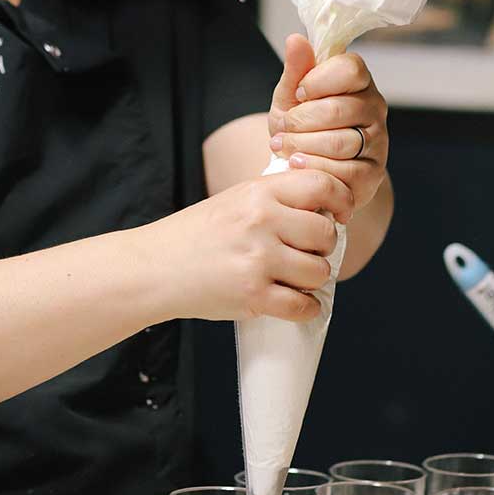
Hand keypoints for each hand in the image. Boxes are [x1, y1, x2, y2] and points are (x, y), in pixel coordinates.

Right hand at [151, 169, 353, 322]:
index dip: (340, 201)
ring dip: (312, 280)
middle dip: (322, 248)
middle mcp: (261, 220)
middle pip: (326, 233)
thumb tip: (327, 208)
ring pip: (320, 271)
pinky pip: (304, 305)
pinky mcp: (254, 294)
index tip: (338, 215)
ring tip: (290, 277)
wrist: (153, 268)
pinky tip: (293, 302)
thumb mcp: (235, 200)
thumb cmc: (196, 235)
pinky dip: (305, 308)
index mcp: (259, 192)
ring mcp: (258, 258)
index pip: (322, 186)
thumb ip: (276, 198)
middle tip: (303, 253)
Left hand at [268, 34, 388, 212]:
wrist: (308, 163)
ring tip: (282, 146)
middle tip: (282, 128)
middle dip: (300, 120)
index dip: (317, 81)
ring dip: (301, 145)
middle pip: (338, 109)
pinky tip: (295, 163)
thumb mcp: (292, 95)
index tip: (298, 93)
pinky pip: (344, 171)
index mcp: (359, 80)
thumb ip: (296, 69)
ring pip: (339, 142)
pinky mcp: (373, 173)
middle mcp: (375, 107)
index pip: (350, 69)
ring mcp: (378, 141)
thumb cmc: (303, 124)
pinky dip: (313, 167)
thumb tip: (295, 39)